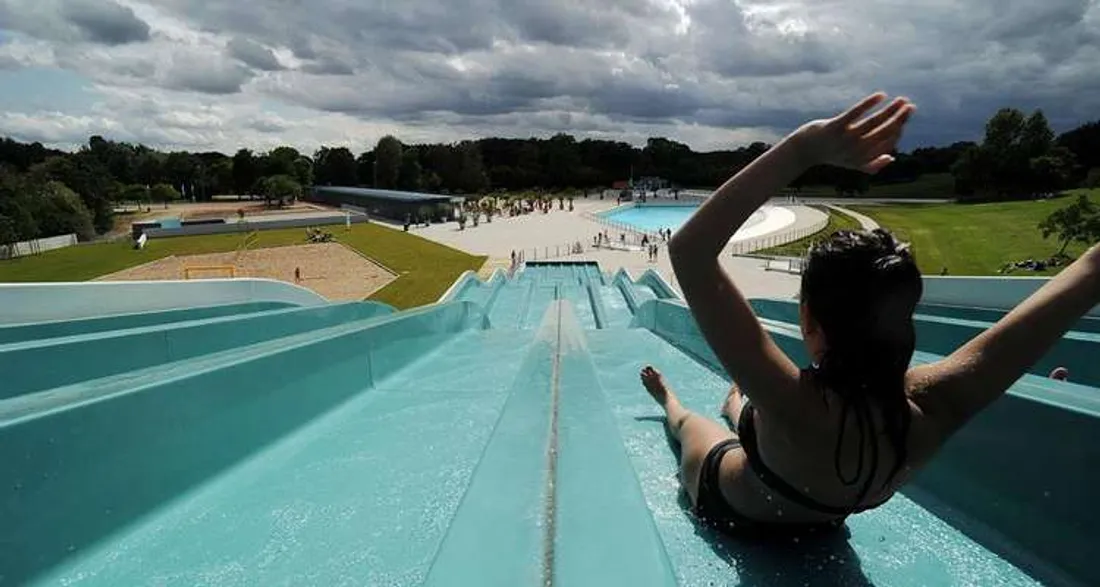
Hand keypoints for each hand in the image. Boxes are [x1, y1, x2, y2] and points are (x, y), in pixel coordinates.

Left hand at [791, 92, 915, 173]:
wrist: (802, 150)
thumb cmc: (829, 154)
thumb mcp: (850, 163)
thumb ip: (871, 164)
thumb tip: (891, 157)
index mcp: (862, 159)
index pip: (887, 144)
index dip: (899, 130)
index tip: (903, 117)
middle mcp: (855, 151)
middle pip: (884, 133)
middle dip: (900, 119)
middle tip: (909, 106)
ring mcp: (844, 139)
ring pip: (873, 123)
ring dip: (890, 111)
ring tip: (901, 100)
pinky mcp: (834, 127)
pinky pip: (854, 114)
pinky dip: (868, 104)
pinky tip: (881, 95)